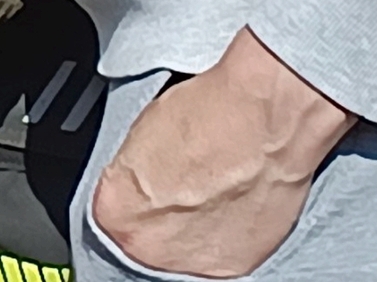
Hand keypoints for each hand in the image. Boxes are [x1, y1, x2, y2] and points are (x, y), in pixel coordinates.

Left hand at [91, 31, 354, 280]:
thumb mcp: (143, 125)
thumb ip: (132, 168)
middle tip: (181, 179)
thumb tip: (137, 175)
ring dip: (192, 225)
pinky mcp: (234, 266)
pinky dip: (226, 229)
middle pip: (146, 235)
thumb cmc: (210, 110)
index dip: (131, 186)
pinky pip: (219, 250)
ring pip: (183, 247)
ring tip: (212, 184)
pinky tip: (235, 196)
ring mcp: (193, 262)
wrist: (266, 116)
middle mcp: (151, 247)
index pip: (110, 209)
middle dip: (160, 210)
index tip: (144, 177)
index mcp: (118, 212)